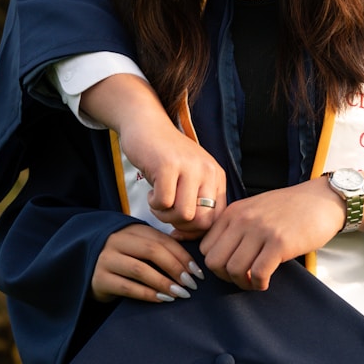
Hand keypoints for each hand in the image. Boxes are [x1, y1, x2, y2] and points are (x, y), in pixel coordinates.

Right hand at [81, 74, 226, 231]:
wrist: (146, 125)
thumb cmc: (166, 157)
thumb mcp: (189, 178)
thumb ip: (196, 202)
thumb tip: (191, 237)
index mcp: (216, 176)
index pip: (217, 219)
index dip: (196, 231)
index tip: (179, 228)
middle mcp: (207, 171)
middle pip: (202, 221)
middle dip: (181, 227)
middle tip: (168, 215)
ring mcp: (189, 167)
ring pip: (184, 215)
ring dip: (165, 216)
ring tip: (158, 203)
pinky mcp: (168, 165)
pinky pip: (164, 203)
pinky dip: (154, 205)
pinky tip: (152, 193)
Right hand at [91, 223, 204, 302]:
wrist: (85, 268)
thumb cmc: (123, 259)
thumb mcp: (139, 247)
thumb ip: (159, 249)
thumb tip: (191, 265)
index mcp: (132, 229)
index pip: (162, 240)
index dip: (183, 256)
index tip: (198, 273)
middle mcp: (117, 240)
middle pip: (152, 251)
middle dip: (176, 268)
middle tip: (191, 285)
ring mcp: (106, 259)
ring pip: (140, 270)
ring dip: (164, 283)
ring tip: (180, 294)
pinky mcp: (99, 278)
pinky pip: (128, 287)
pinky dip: (148, 294)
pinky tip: (162, 299)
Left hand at [199, 178, 345, 290]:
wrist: (322, 200)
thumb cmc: (290, 209)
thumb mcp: (255, 209)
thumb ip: (235, 226)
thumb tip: (218, 254)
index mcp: (234, 212)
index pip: (205, 247)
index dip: (216, 264)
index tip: (231, 268)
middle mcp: (243, 219)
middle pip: (214, 262)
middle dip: (225, 277)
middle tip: (242, 278)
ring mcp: (261, 231)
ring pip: (234, 270)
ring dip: (243, 283)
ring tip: (255, 281)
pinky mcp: (280, 243)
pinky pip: (258, 274)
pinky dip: (259, 284)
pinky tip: (266, 282)